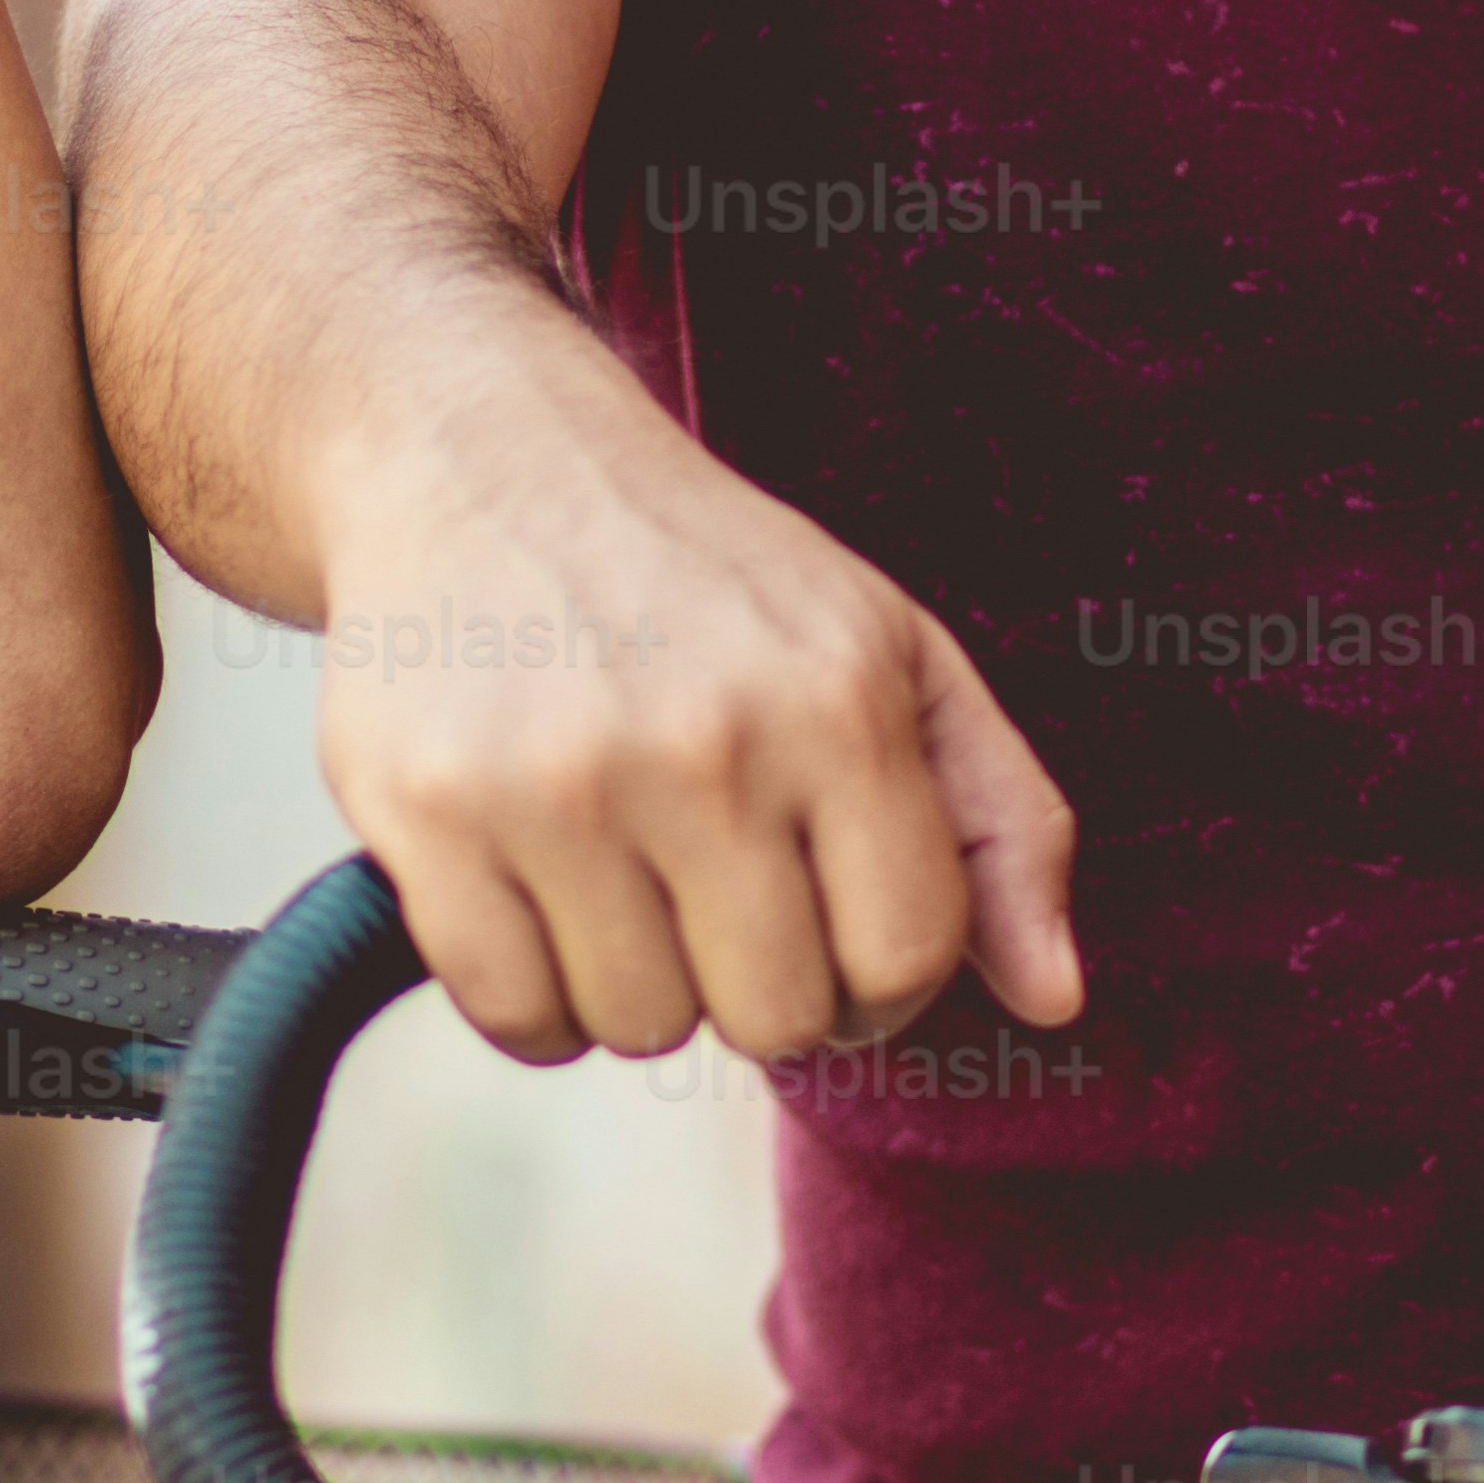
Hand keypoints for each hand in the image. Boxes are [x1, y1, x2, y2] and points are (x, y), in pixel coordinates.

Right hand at [307, 343, 1081, 1064]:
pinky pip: (513, 1014)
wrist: (478, 455)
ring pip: (640, 1028)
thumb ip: (1001, 821)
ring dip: (635, 980)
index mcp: (840, 699)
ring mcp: (556, 780)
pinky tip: (536, 893)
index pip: (905, 960)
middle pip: (774, 1017)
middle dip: (753, 978)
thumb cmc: (707, 581)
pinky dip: (529, 993)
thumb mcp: (891, 651)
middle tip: (711, 886)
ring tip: (618, 866)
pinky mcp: (429, 811)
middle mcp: (706, 742)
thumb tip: (1054, 998)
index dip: (874, 975)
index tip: (825, 919)